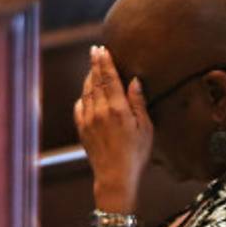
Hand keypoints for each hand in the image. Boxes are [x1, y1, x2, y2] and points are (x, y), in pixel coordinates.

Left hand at [74, 46, 153, 213]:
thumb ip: (138, 103)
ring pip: (86, 92)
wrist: (115, 177)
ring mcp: (88, 120)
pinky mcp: (82, 130)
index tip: (102, 49)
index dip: (105, 62)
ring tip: (92, 68)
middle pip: (95, 82)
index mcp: (117, 109)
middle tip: (95, 51)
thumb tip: (134, 81)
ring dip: (89, 78)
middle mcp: (100, 111)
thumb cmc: (136, 154)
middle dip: (95, 65)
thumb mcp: (146, 128)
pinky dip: (83, 96)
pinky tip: (86, 94)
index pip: (109, 79)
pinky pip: (79, 107)